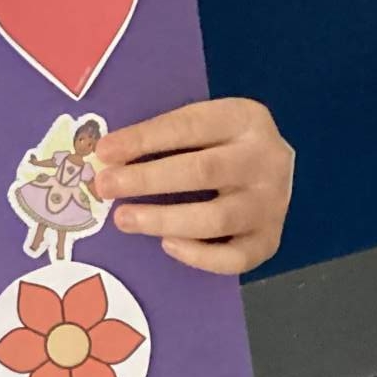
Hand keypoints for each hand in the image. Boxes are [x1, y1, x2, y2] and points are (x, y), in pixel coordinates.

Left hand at [93, 99, 293, 275]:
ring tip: (124, 219)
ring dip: (163, 220)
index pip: (189, 126)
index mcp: (244, 119)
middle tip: (105, 186)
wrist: (271, 169)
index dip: (144, 139)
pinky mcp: (270, 239)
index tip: (104, 151)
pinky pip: (235, 257)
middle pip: (204, 171)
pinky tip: (167, 244)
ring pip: (217, 219)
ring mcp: (272, 203)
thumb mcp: (202, 124)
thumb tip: (107, 157)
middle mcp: (266, 160)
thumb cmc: (221, 143)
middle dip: (147, 180)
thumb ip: (164, 136)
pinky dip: (198, 256)